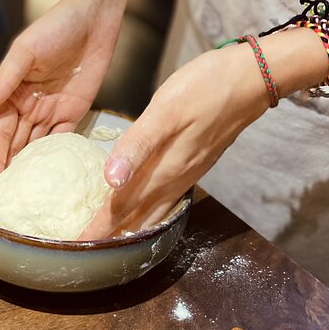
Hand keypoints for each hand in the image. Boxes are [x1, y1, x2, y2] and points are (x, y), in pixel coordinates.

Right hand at [0, 0, 121, 193]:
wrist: (94, 18)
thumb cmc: (55, 28)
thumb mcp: (25, 53)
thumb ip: (2, 81)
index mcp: (11, 94)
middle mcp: (28, 107)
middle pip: (14, 146)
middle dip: (6, 172)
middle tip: (2, 200)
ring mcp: (50, 112)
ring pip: (36, 148)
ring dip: (29, 171)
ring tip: (25, 199)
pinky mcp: (73, 113)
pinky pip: (62, 142)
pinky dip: (55, 161)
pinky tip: (52, 181)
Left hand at [79, 47, 269, 238]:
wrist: (250, 80)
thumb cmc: (205, 89)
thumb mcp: (166, 111)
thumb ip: (138, 146)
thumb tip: (111, 182)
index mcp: (162, 169)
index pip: (122, 208)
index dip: (99, 228)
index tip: (78, 245)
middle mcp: (174, 178)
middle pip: (136, 216)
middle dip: (110, 234)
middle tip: (87, 249)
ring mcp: (187, 173)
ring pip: (153, 211)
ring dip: (131, 228)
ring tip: (111, 239)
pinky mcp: (195, 163)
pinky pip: (167, 199)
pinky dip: (150, 211)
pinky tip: (145, 208)